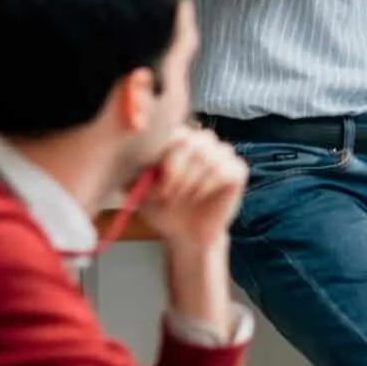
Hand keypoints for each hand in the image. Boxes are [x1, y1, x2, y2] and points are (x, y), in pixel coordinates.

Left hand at [133, 126, 247, 253]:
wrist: (186, 233)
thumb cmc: (163, 208)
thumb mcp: (139, 188)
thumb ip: (133, 171)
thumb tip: (127, 158)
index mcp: (180, 139)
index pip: (174, 132)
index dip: (164, 157)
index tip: (154, 182)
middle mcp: (203, 141)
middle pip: (192, 141)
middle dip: (176, 170)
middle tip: (167, 193)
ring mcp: (223, 154)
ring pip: (207, 156)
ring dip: (189, 180)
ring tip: (181, 196)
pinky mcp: (238, 170)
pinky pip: (224, 170)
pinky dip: (206, 186)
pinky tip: (198, 196)